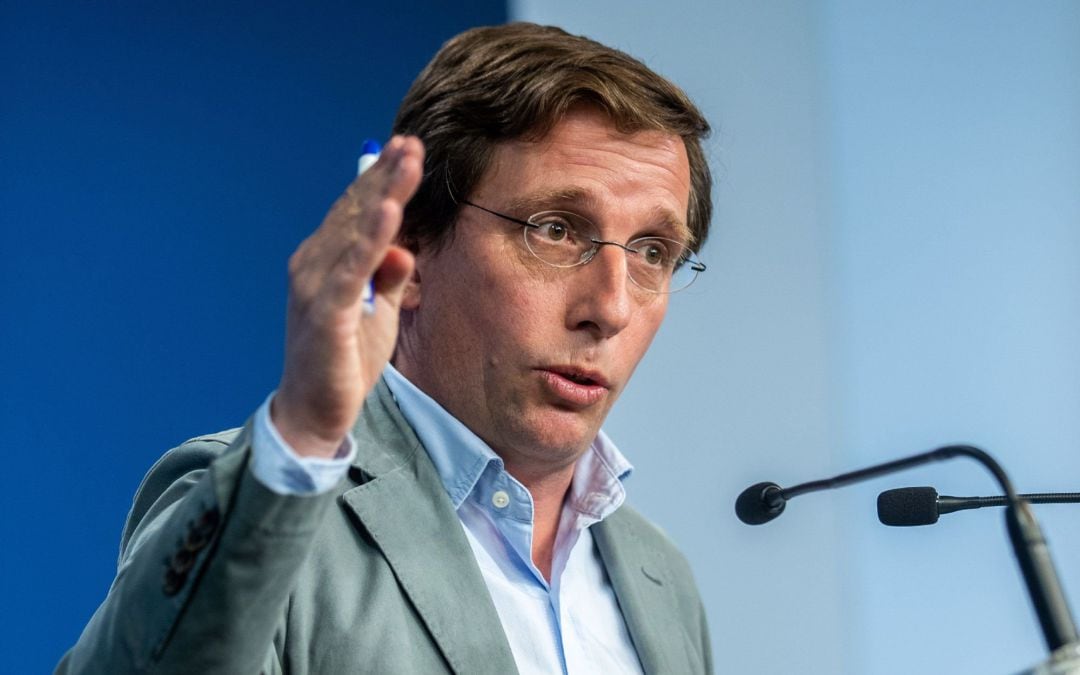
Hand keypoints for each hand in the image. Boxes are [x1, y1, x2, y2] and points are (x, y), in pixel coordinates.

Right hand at [272, 136, 423, 456]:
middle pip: (355, 211)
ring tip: (406, 162)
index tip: (408, 148)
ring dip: (382, 195)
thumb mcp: (377, 312)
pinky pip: (350, 271)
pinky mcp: (324, 314)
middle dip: (385, 176)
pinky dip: (369, 241)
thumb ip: (388, 277)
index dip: (381, 179)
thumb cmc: (344, 359)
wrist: (313, 413)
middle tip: (412, 143)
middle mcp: (313, 265)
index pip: (356, 211)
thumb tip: (405, 249)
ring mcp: (315, 287)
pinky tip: (387, 214)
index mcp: (326, 261)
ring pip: (353, 232)